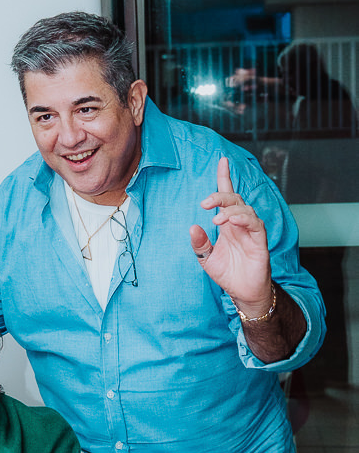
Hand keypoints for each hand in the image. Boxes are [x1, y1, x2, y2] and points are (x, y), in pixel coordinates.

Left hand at [190, 157, 272, 316]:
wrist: (243, 292)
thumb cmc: (228, 273)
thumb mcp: (206, 258)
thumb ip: (199, 243)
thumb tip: (192, 227)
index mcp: (227, 223)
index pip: (227, 196)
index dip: (225, 177)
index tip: (222, 161)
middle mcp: (239, 224)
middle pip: (234, 199)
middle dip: (220, 195)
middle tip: (205, 202)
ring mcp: (251, 231)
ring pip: (245, 209)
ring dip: (230, 210)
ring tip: (216, 218)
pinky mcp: (260, 241)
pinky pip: (255, 224)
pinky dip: (244, 220)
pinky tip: (232, 221)